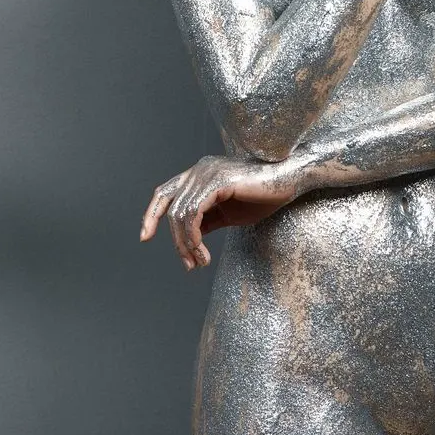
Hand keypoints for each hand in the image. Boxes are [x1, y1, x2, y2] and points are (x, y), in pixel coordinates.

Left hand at [139, 154, 301, 271]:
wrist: (290, 181)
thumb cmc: (264, 195)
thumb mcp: (229, 213)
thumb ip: (207, 220)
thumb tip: (189, 238)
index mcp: (199, 173)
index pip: (164, 192)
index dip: (151, 214)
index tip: (145, 238)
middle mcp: (199, 169)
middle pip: (170, 208)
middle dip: (175, 241)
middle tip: (189, 265)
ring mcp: (206, 173)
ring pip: (180, 215)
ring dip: (186, 245)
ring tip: (200, 262)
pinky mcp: (217, 181)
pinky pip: (194, 214)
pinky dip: (194, 238)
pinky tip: (204, 253)